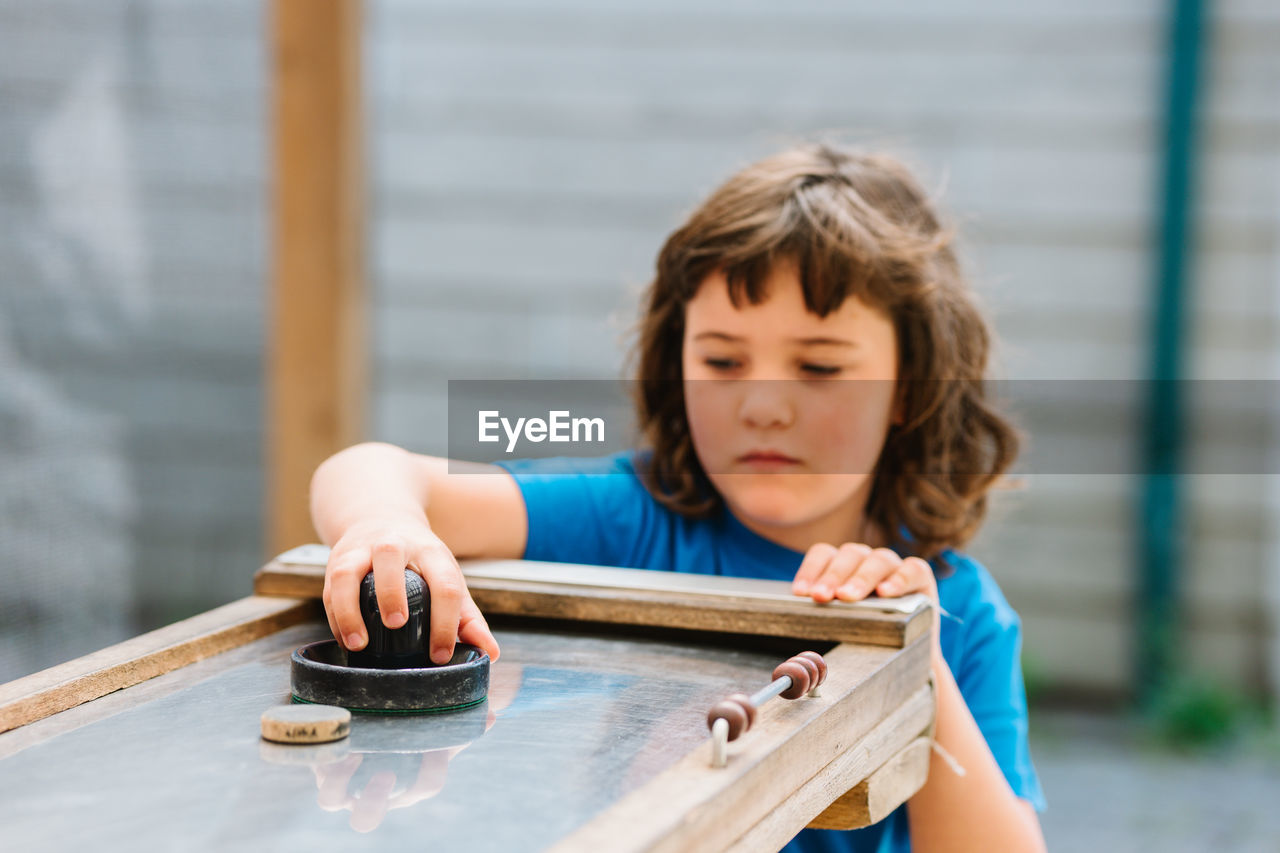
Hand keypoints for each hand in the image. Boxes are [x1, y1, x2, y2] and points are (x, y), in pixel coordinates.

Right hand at [322, 515, 499, 663]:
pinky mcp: (337, 560)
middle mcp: (394, 543)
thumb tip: (490, 652)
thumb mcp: (446, 578)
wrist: (381, 517)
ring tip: (359, 643)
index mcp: (430, 551)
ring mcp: (361, 550)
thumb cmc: (419, 560)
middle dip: (391, 592)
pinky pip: (330, 588)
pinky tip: (346, 640)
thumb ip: (467, 617)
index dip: (446, 621)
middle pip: (390, 557)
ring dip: (350, 607)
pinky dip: (335, 617)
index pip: (443, 582)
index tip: (441, 655)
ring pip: (348, 570)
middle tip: (397, 624)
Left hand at [791, 543, 940, 650]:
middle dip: (833, 576)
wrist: (908, 656)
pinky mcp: (921, 577)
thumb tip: (791, 619)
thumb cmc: (868, 636)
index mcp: (843, 565)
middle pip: (849, 555)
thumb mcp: (841, 623)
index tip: (800, 593)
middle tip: (820, 597)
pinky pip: (913, 569)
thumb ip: (822, 614)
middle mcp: (867, 559)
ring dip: (861, 577)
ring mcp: (894, 566)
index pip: (824, 554)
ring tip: (848, 597)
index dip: (811, 570)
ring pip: (878, 559)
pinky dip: (899, 579)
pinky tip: (886, 592)